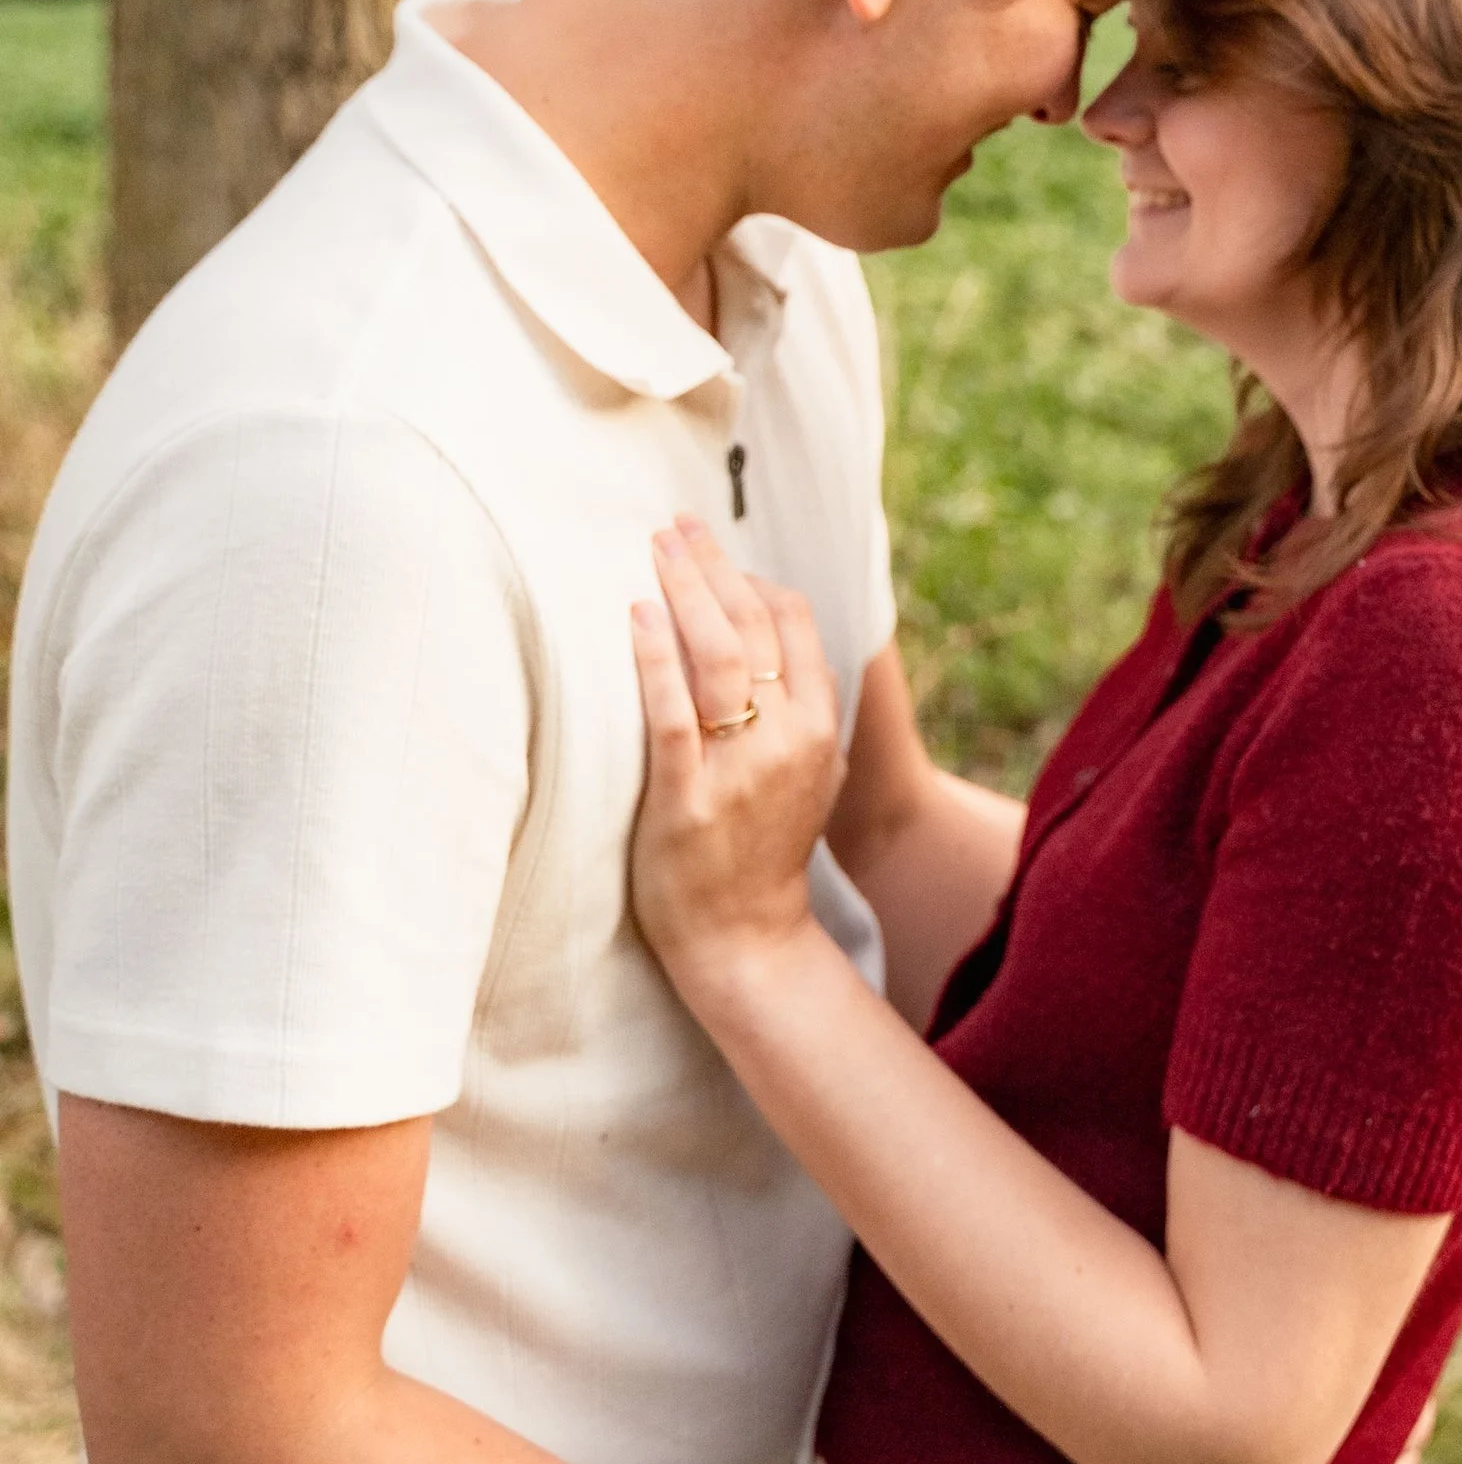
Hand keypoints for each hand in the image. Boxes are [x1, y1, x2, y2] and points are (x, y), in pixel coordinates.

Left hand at [629, 517, 845, 995]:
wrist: (745, 938)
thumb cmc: (766, 848)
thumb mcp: (811, 770)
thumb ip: (802, 707)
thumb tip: (773, 631)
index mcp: (820, 726)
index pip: (794, 622)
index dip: (753, 576)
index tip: (714, 549)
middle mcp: (788, 739)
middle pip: (753, 626)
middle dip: (714, 566)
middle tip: (676, 525)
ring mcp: (739, 770)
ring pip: (718, 657)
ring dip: (687, 592)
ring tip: (657, 550)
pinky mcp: (687, 800)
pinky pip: (672, 715)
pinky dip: (655, 659)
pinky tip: (639, 617)